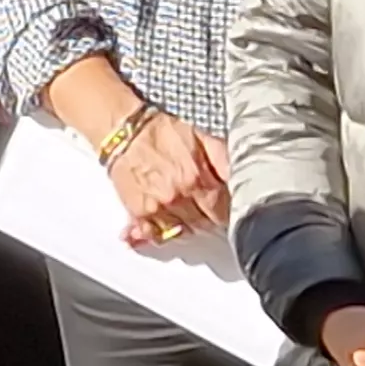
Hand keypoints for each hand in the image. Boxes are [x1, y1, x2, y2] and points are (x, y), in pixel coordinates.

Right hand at [100, 112, 230, 245]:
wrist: (124, 130)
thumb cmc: (162, 132)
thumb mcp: (201, 136)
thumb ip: (224, 158)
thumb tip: (241, 178)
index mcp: (199, 180)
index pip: (223, 212)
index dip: (225, 210)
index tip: (223, 206)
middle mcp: (180, 198)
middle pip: (204, 224)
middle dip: (206, 217)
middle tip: (202, 206)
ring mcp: (159, 208)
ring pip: (181, 232)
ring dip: (184, 224)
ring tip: (181, 210)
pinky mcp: (139, 213)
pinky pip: (153, 234)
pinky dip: (158, 233)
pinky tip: (160, 224)